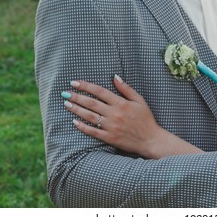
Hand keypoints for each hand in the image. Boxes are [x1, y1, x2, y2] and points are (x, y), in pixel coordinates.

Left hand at [62, 75, 202, 158]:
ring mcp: (111, 127)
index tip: (74, 82)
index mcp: (121, 103)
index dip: (86, 86)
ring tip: (66, 104)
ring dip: (76, 109)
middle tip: (65, 93)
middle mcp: (114, 114)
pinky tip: (74, 122)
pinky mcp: (109, 138)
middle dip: (76, 96)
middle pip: (91, 103)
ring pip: (89, 116)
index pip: (100, 91)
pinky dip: (83, 127)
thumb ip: (126, 89)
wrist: (151, 140)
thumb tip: (114, 76)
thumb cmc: (146, 119)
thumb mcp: (140, 101)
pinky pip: (93, 132)